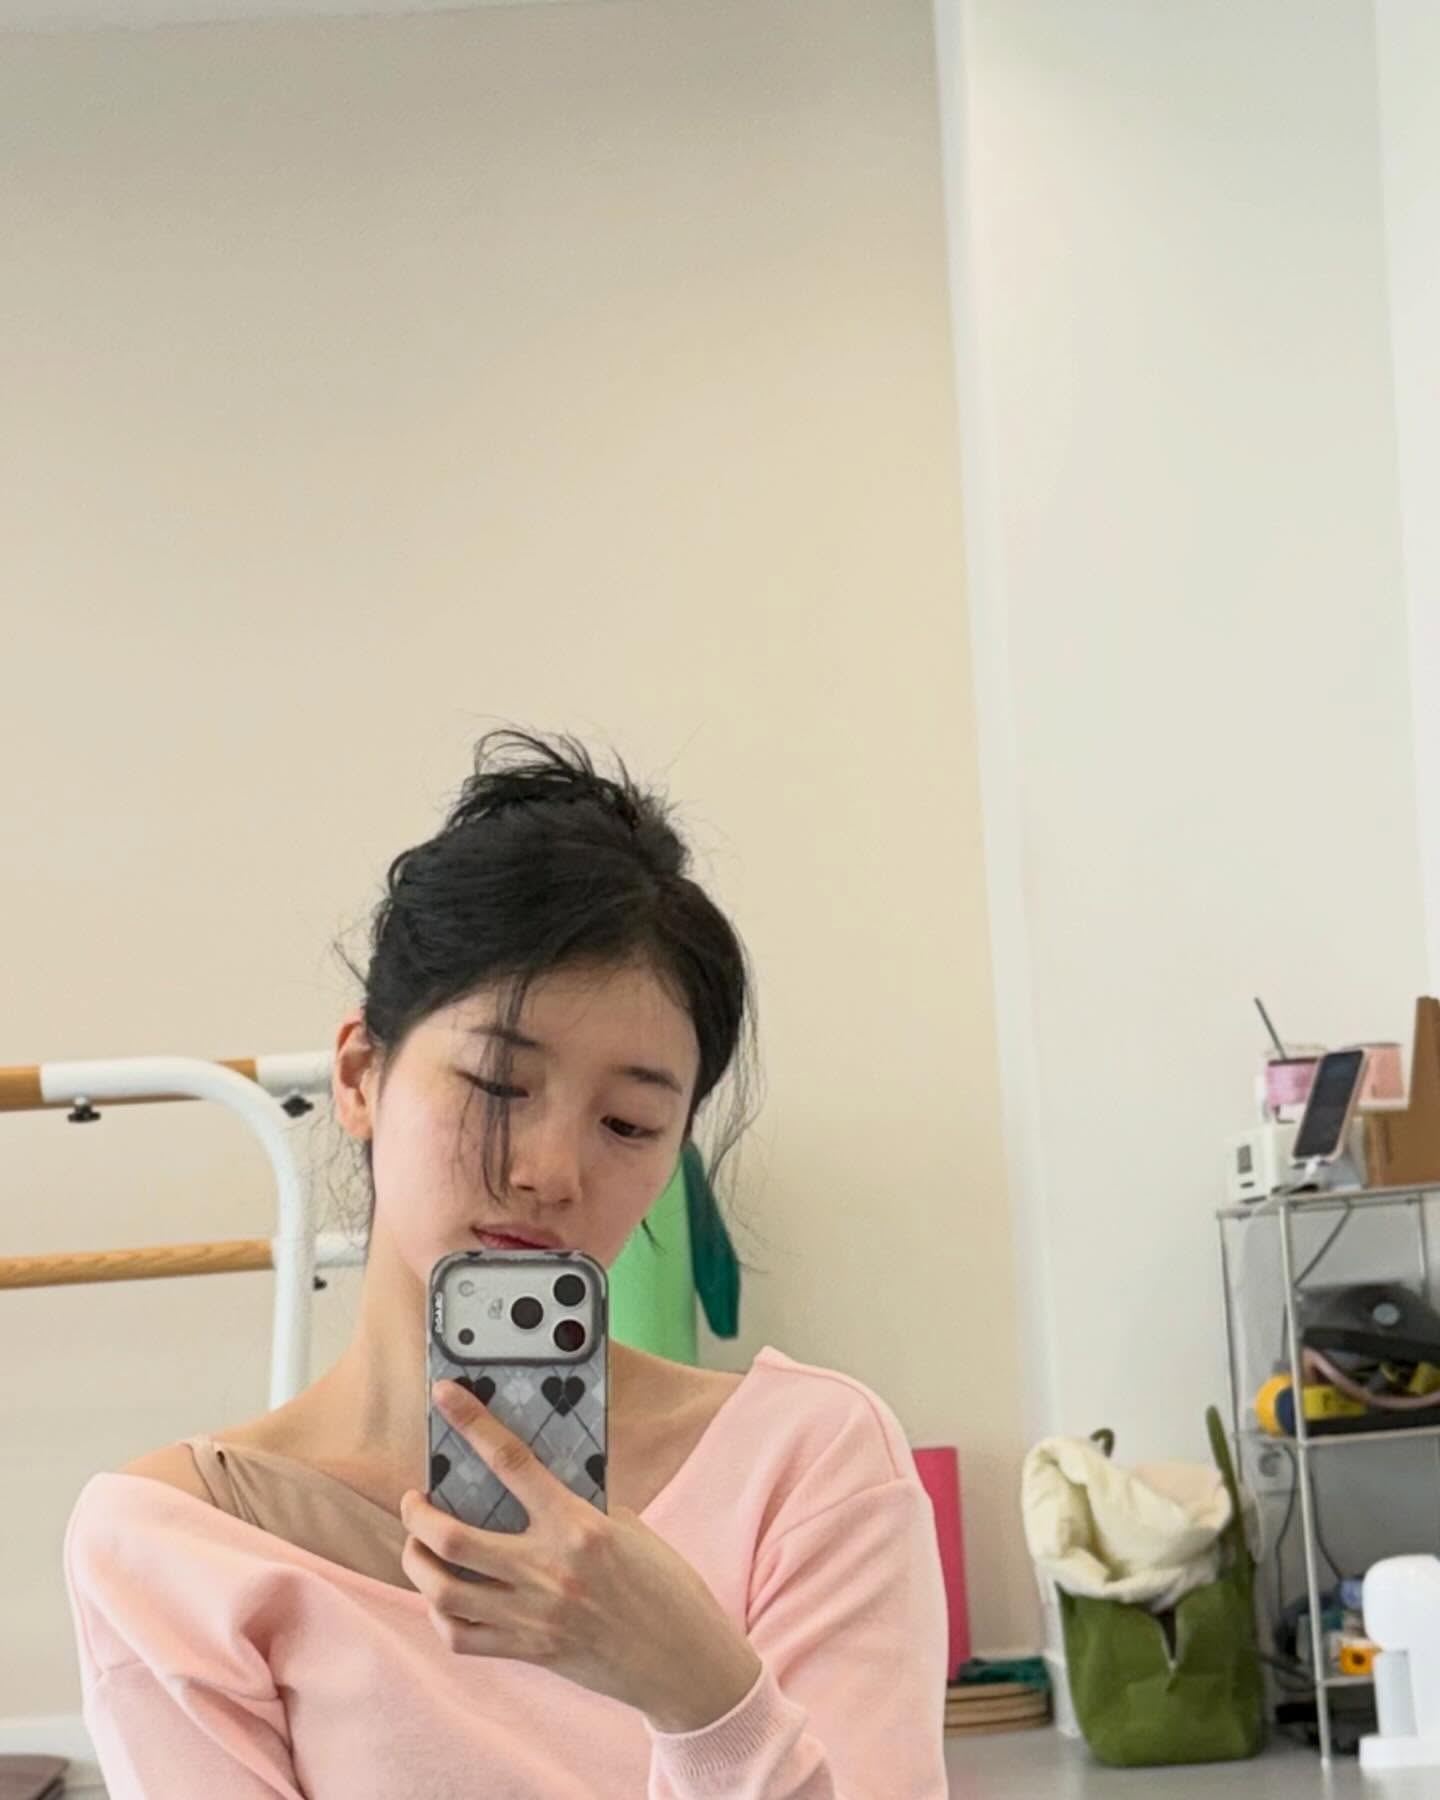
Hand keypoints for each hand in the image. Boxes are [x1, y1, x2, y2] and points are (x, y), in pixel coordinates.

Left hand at [400, 1379, 762, 1733]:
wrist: (683, 1660)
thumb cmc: (663, 1584)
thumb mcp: (626, 1528)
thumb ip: (574, 1506)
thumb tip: (525, 1485)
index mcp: (579, 1526)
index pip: (511, 1462)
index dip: (472, 1423)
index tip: (444, 1395)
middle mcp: (549, 1571)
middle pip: (453, 1539)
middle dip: (418, 1515)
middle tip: (415, 1499)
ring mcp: (535, 1617)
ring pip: (444, 1593)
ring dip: (418, 1564)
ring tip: (419, 1545)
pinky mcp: (530, 1652)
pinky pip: (462, 1637)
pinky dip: (441, 1614)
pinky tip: (444, 1596)